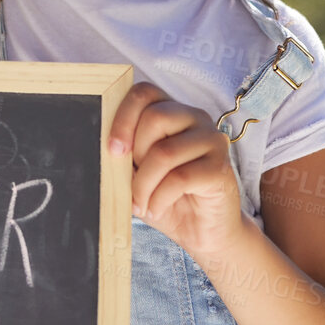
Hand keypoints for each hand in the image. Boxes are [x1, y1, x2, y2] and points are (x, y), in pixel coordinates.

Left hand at [108, 81, 246, 258]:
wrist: (201, 232)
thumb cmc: (165, 198)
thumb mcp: (135, 174)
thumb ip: (123, 155)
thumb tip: (103, 146)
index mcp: (172, 112)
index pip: (145, 93)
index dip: (123, 117)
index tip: (113, 150)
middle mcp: (196, 118)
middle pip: (155, 117)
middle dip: (135, 154)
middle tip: (131, 183)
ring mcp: (212, 140)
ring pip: (165, 152)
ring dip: (143, 185)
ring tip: (140, 204)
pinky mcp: (221, 167)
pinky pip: (180, 178)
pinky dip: (159, 199)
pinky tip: (156, 209)